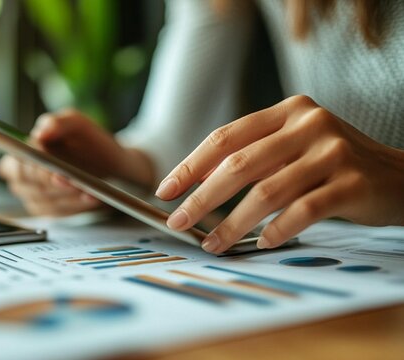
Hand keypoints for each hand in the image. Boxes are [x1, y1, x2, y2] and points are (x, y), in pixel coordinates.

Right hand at [0, 109, 153, 215]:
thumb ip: (58, 123)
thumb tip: (42, 131)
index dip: (33, 171)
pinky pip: (62, 212)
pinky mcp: (52, 211)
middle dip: (54, 185)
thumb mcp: (75, 124)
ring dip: (69, 196)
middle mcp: (23, 179)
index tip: (53, 171)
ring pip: (49, 202)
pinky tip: (91, 196)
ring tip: (87, 188)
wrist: (108, 162)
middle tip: (72, 181)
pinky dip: (78, 205)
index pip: (16, 168)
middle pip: (32, 188)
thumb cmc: (87, 141)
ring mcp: (36, 197)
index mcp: (20, 154)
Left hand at [155, 95, 403, 252]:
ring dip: (232, 224)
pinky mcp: (352, 182)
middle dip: (201, 198)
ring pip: (266, 192)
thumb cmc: (332, 164)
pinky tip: (262, 243)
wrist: (399, 177)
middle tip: (177, 222)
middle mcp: (308, 124)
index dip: (190, 165)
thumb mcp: (292, 147)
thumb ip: (252, 156)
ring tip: (213, 244)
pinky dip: (277, 230)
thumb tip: (195, 182)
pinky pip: (303, 211)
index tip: (166, 191)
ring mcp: (332, 151)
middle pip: (239, 165)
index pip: (225, 137)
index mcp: (287, 111)